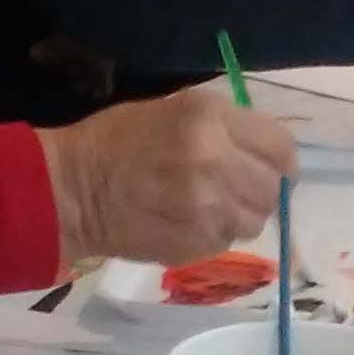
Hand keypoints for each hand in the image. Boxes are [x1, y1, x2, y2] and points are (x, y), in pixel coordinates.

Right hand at [38, 89, 295, 266]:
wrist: (72, 189)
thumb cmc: (120, 140)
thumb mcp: (176, 110)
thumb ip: (228, 128)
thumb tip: (272, 155)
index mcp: (210, 120)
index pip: (281, 147)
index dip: (280, 160)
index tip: (269, 166)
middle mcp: (215, 162)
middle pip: (273, 188)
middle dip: (259, 188)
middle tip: (232, 186)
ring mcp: (207, 208)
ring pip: (255, 220)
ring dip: (238, 215)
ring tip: (206, 205)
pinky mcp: (195, 244)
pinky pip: (227, 242)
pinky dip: (215, 234)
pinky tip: (186, 222)